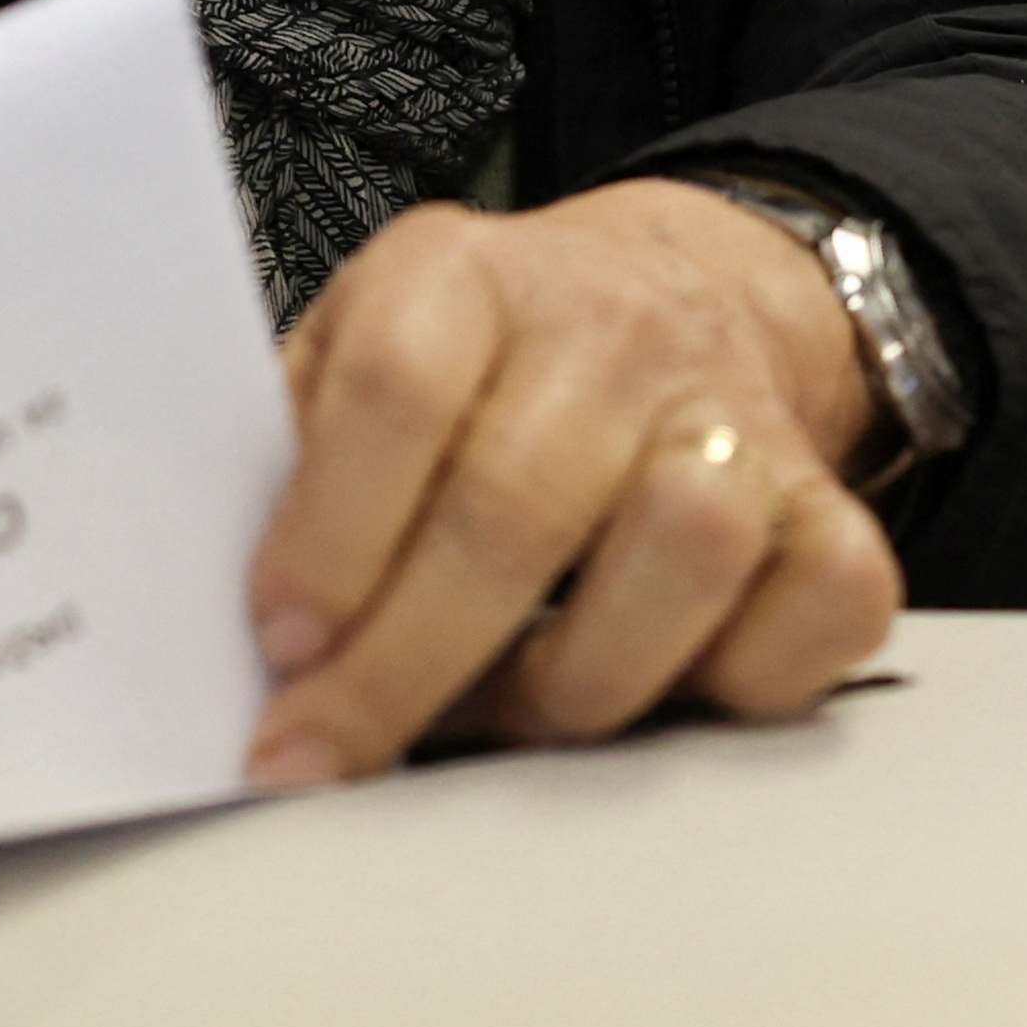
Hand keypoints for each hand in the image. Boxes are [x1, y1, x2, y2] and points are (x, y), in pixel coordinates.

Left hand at [241, 181, 904, 782]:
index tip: (279, 641)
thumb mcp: (354, 348)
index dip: (330, 528)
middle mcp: (610, 328)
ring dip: (573, 680)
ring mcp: (732, 412)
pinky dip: (738, 682)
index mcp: (465, 274)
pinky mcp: (828, 501)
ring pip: (681, 549)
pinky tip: (659, 688)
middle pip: (516, 506)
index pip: (396, 385)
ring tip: (505, 711)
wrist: (672, 292)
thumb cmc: (478, 362)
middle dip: (402, 666)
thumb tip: (199, 612)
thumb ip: (284, 453)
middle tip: (325, 752)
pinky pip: (816, 612)